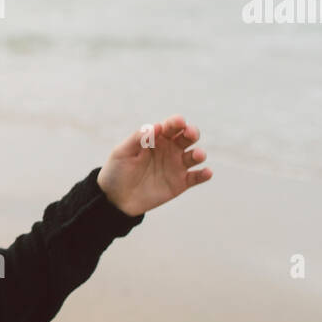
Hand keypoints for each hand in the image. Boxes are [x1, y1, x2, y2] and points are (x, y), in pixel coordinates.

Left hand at [97, 114, 211, 215]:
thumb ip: (137, 138)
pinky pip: (196, 177)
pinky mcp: (180, 183)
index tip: (178, 122)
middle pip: (186, 138)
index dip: (175, 122)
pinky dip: (204, 174)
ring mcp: (176, 166)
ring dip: (199, 154)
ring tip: (198, 155)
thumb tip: (155, 126)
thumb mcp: (122, 153)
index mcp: (156, 139)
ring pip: (194, 156)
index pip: (170, 127)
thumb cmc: (116, 171)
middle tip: (189, 133)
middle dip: (191, 133)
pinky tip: (206, 172)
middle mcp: (169, 150)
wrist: (115, 199)